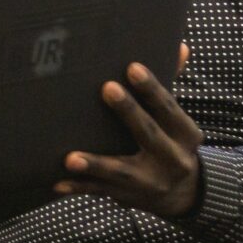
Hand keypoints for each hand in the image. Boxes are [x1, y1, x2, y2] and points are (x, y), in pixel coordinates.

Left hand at [56, 42, 201, 220]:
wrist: (184, 194)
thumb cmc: (172, 141)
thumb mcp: (178, 119)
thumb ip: (173, 82)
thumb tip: (181, 46)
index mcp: (186, 135)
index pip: (169, 108)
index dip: (152, 88)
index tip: (132, 66)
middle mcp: (172, 159)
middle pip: (149, 134)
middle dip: (129, 112)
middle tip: (106, 88)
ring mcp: (150, 182)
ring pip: (121, 172)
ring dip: (95, 164)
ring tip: (70, 158)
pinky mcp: (128, 196)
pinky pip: (100, 191)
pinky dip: (78, 188)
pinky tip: (57, 183)